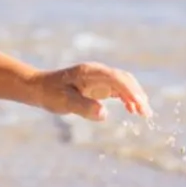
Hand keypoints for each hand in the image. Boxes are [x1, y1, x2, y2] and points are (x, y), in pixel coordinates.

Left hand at [32, 62, 150, 120]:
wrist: (40, 87)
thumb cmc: (50, 93)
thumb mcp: (63, 102)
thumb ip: (83, 107)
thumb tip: (104, 114)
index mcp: (90, 72)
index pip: (115, 78)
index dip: (129, 91)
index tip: (139, 105)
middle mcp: (97, 72)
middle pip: (124, 79)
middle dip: (137, 95)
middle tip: (146, 113)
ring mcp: (100, 78)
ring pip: (124, 84)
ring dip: (136, 97)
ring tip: (144, 114)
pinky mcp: (99, 85)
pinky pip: (118, 90)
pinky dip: (128, 99)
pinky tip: (132, 110)